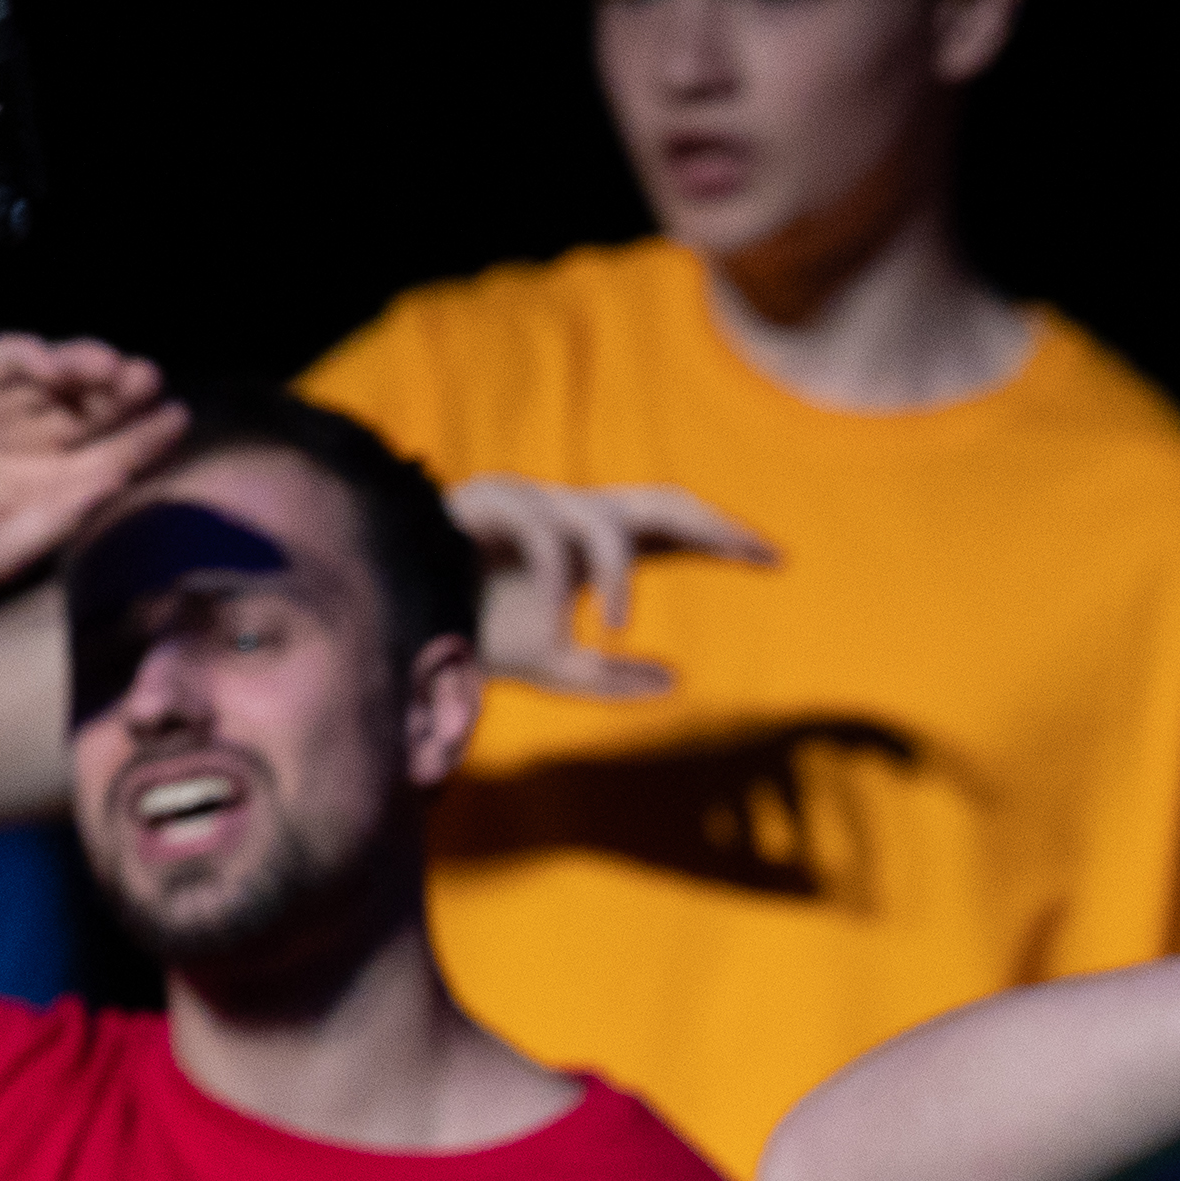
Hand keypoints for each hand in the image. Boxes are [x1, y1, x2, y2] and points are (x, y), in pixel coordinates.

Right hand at [0, 334, 185, 598]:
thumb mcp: (8, 548)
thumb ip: (60, 518)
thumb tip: (116, 483)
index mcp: (55, 482)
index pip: (115, 452)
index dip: (148, 435)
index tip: (178, 418)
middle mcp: (34, 440)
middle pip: (94, 406)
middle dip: (125, 392)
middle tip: (148, 381)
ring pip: (57, 375)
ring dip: (88, 366)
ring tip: (114, 368)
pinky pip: (5, 358)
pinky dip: (33, 355)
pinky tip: (57, 365)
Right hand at [450, 476, 777, 696]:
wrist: (401, 617)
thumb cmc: (477, 634)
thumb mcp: (554, 668)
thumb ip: (611, 679)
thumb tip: (678, 683)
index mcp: (597, 548)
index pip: (677, 529)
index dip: (726, 537)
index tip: (778, 560)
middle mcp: (576, 516)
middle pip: (662, 499)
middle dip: (711, 521)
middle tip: (753, 553)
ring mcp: (538, 501)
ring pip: (603, 521)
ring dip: (616, 575)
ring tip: (617, 629)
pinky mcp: (493, 498)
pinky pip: (543, 531)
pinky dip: (555, 579)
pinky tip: (553, 620)